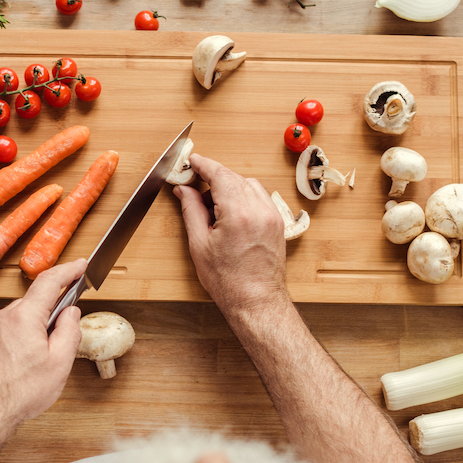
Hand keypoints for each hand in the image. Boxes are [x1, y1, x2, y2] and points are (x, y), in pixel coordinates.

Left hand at [0, 259, 85, 433]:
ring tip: (43, 360)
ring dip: (37, 329)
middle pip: (36, 302)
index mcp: (24, 316)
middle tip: (65, 336)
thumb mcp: (59, 363)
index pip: (50, 281)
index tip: (81, 265)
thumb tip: (71, 314)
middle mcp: (3, 317)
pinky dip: (23, 338)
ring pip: (22, 318)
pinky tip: (26, 363)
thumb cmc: (19, 394)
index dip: (69, 270)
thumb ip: (69, 331)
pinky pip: (9, 330)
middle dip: (54, 312)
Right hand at [174, 154, 288, 314]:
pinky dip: (243, 197)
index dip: (204, 164)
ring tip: (212, 208)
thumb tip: (184, 190)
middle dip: (213, 178)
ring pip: (248, 185)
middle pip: (234, 177)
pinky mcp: (277, 222)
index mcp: (239, 214)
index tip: (192, 161)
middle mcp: (259, 210)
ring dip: (229, 187)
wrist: (256, 301)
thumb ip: (191, 210)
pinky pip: (259, 197)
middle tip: (194, 186)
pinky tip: (229, 213)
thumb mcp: (199, 244)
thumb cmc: (229, 281)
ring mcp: (272, 215)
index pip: (220, 175)